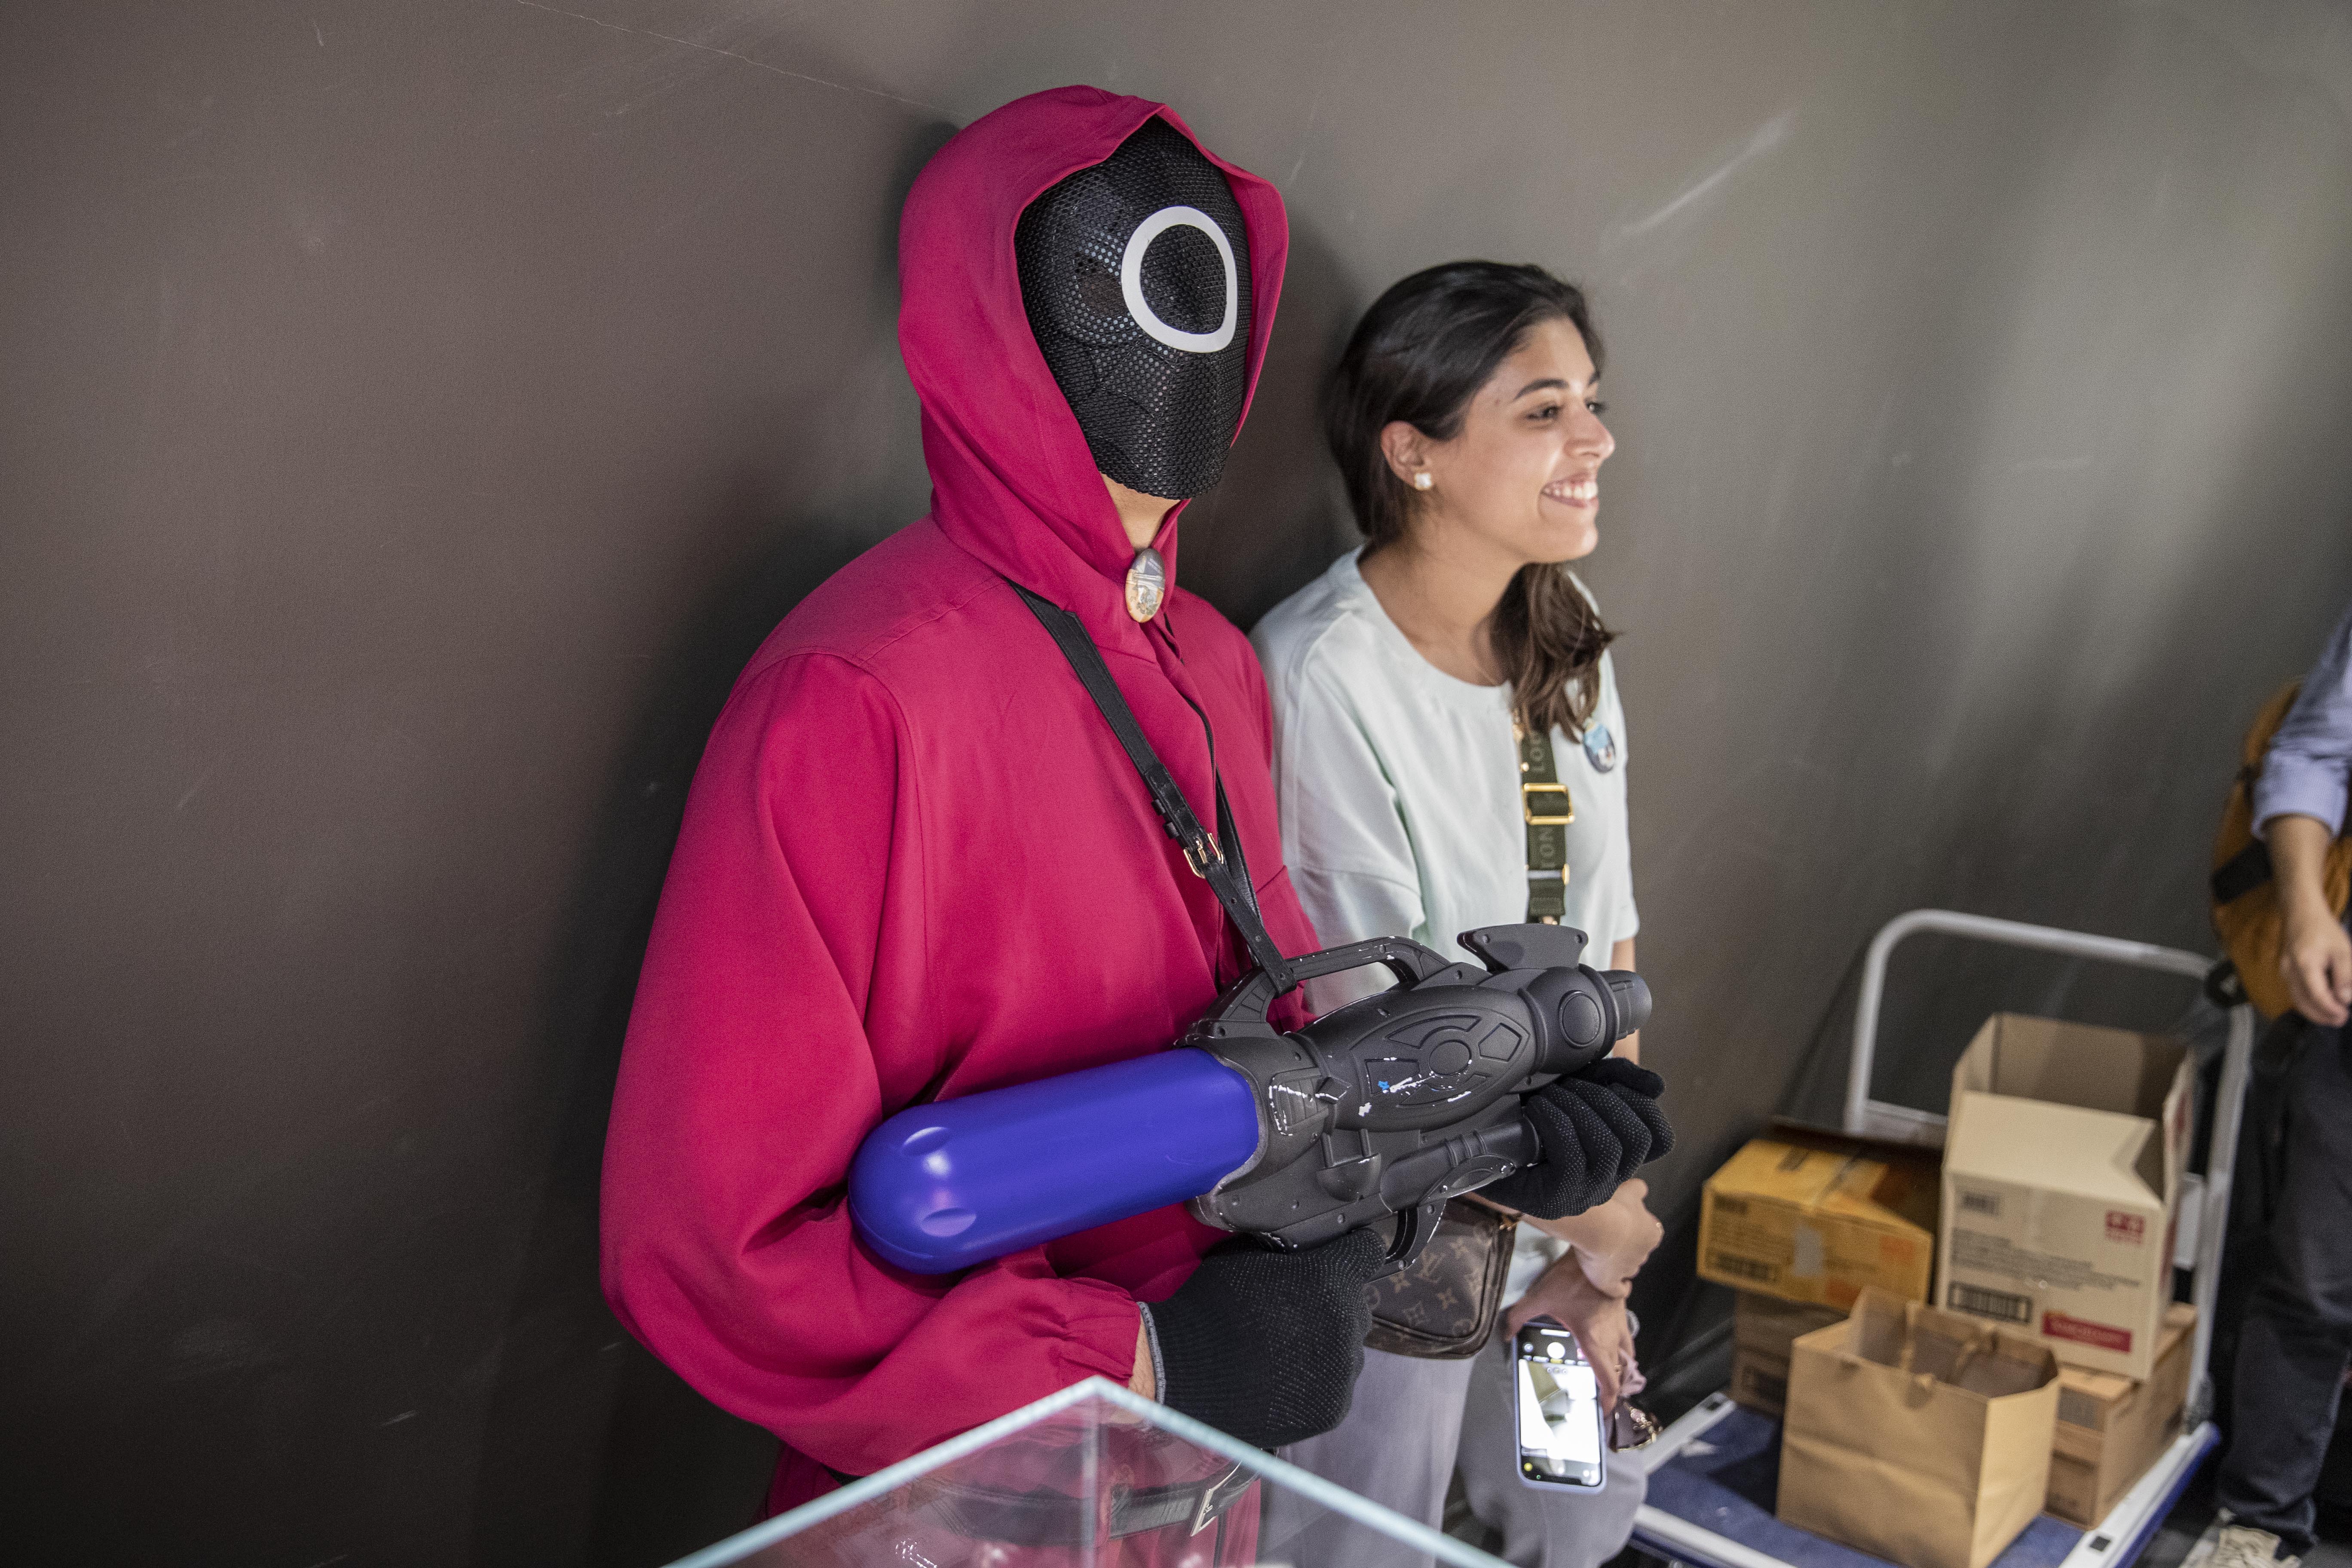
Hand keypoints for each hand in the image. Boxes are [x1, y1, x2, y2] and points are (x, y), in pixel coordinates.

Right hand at [1146, 1230, 1385, 1448]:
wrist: (1182, 1370)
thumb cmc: (1212, 1305)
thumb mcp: (1249, 1257)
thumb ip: (1290, 1255)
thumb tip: (1304, 1254)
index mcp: (1331, 1279)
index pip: (1367, 1252)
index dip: (1353, 1250)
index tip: (1341, 1255)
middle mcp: (1348, 1324)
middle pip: (1357, 1305)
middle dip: (1335, 1303)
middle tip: (1297, 1309)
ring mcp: (1342, 1372)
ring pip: (1349, 1350)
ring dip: (1328, 1345)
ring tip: (1286, 1350)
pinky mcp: (1331, 1409)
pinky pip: (1337, 1386)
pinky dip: (1318, 1381)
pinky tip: (1284, 1378)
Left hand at [1482, 1058, 1673, 1220]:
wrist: (1478, 1148)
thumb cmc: (1532, 1116)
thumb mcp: (1579, 1088)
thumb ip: (1618, 1079)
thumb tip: (1658, 1085)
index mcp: (1619, 1154)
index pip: (1661, 1138)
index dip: (1645, 1105)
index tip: (1610, 1081)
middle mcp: (1609, 1180)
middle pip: (1637, 1138)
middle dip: (1606, 1100)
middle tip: (1570, 1083)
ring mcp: (1585, 1193)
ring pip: (1609, 1148)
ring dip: (1580, 1108)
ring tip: (1551, 1094)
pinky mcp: (1556, 1200)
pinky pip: (1571, 1158)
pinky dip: (1556, 1123)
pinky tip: (1537, 1109)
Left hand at [1508, 1259, 1635, 1413]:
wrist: (1598, 1250)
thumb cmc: (1572, 1278)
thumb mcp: (1540, 1297)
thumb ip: (1520, 1316)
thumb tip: (1506, 1333)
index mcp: (1594, 1341)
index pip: (1608, 1378)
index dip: (1609, 1398)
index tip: (1606, 1411)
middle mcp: (1612, 1336)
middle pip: (1621, 1370)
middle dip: (1616, 1386)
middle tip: (1608, 1395)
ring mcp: (1620, 1322)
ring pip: (1628, 1352)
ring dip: (1623, 1366)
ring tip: (1615, 1373)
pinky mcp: (1622, 1308)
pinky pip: (1626, 1334)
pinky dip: (1623, 1345)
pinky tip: (1612, 1341)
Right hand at [1576, 1180, 1661, 1293]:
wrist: (1599, 1226)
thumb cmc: (1615, 1206)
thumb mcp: (1630, 1189)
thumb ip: (1638, 1190)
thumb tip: (1641, 1190)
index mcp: (1653, 1233)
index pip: (1649, 1233)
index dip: (1636, 1228)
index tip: (1624, 1223)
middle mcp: (1644, 1253)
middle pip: (1638, 1251)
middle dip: (1627, 1246)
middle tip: (1609, 1235)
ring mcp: (1628, 1269)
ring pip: (1628, 1268)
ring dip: (1620, 1263)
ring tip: (1604, 1255)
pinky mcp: (1611, 1282)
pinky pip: (1618, 1290)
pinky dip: (1619, 1288)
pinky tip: (1616, 1284)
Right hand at [2281, 895, 2351, 1026]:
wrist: (2302, 913)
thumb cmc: (2324, 930)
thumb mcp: (2343, 950)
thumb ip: (2345, 975)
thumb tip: (2345, 999)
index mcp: (2305, 965)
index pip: (2317, 996)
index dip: (2331, 1009)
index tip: (2345, 1015)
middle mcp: (2290, 971)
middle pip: (2302, 1002)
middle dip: (2321, 1016)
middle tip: (2340, 1021)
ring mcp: (2285, 971)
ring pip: (2296, 999)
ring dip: (2314, 1012)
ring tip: (2331, 1017)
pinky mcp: (2285, 970)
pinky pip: (2294, 992)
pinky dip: (2307, 1003)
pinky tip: (2320, 1004)